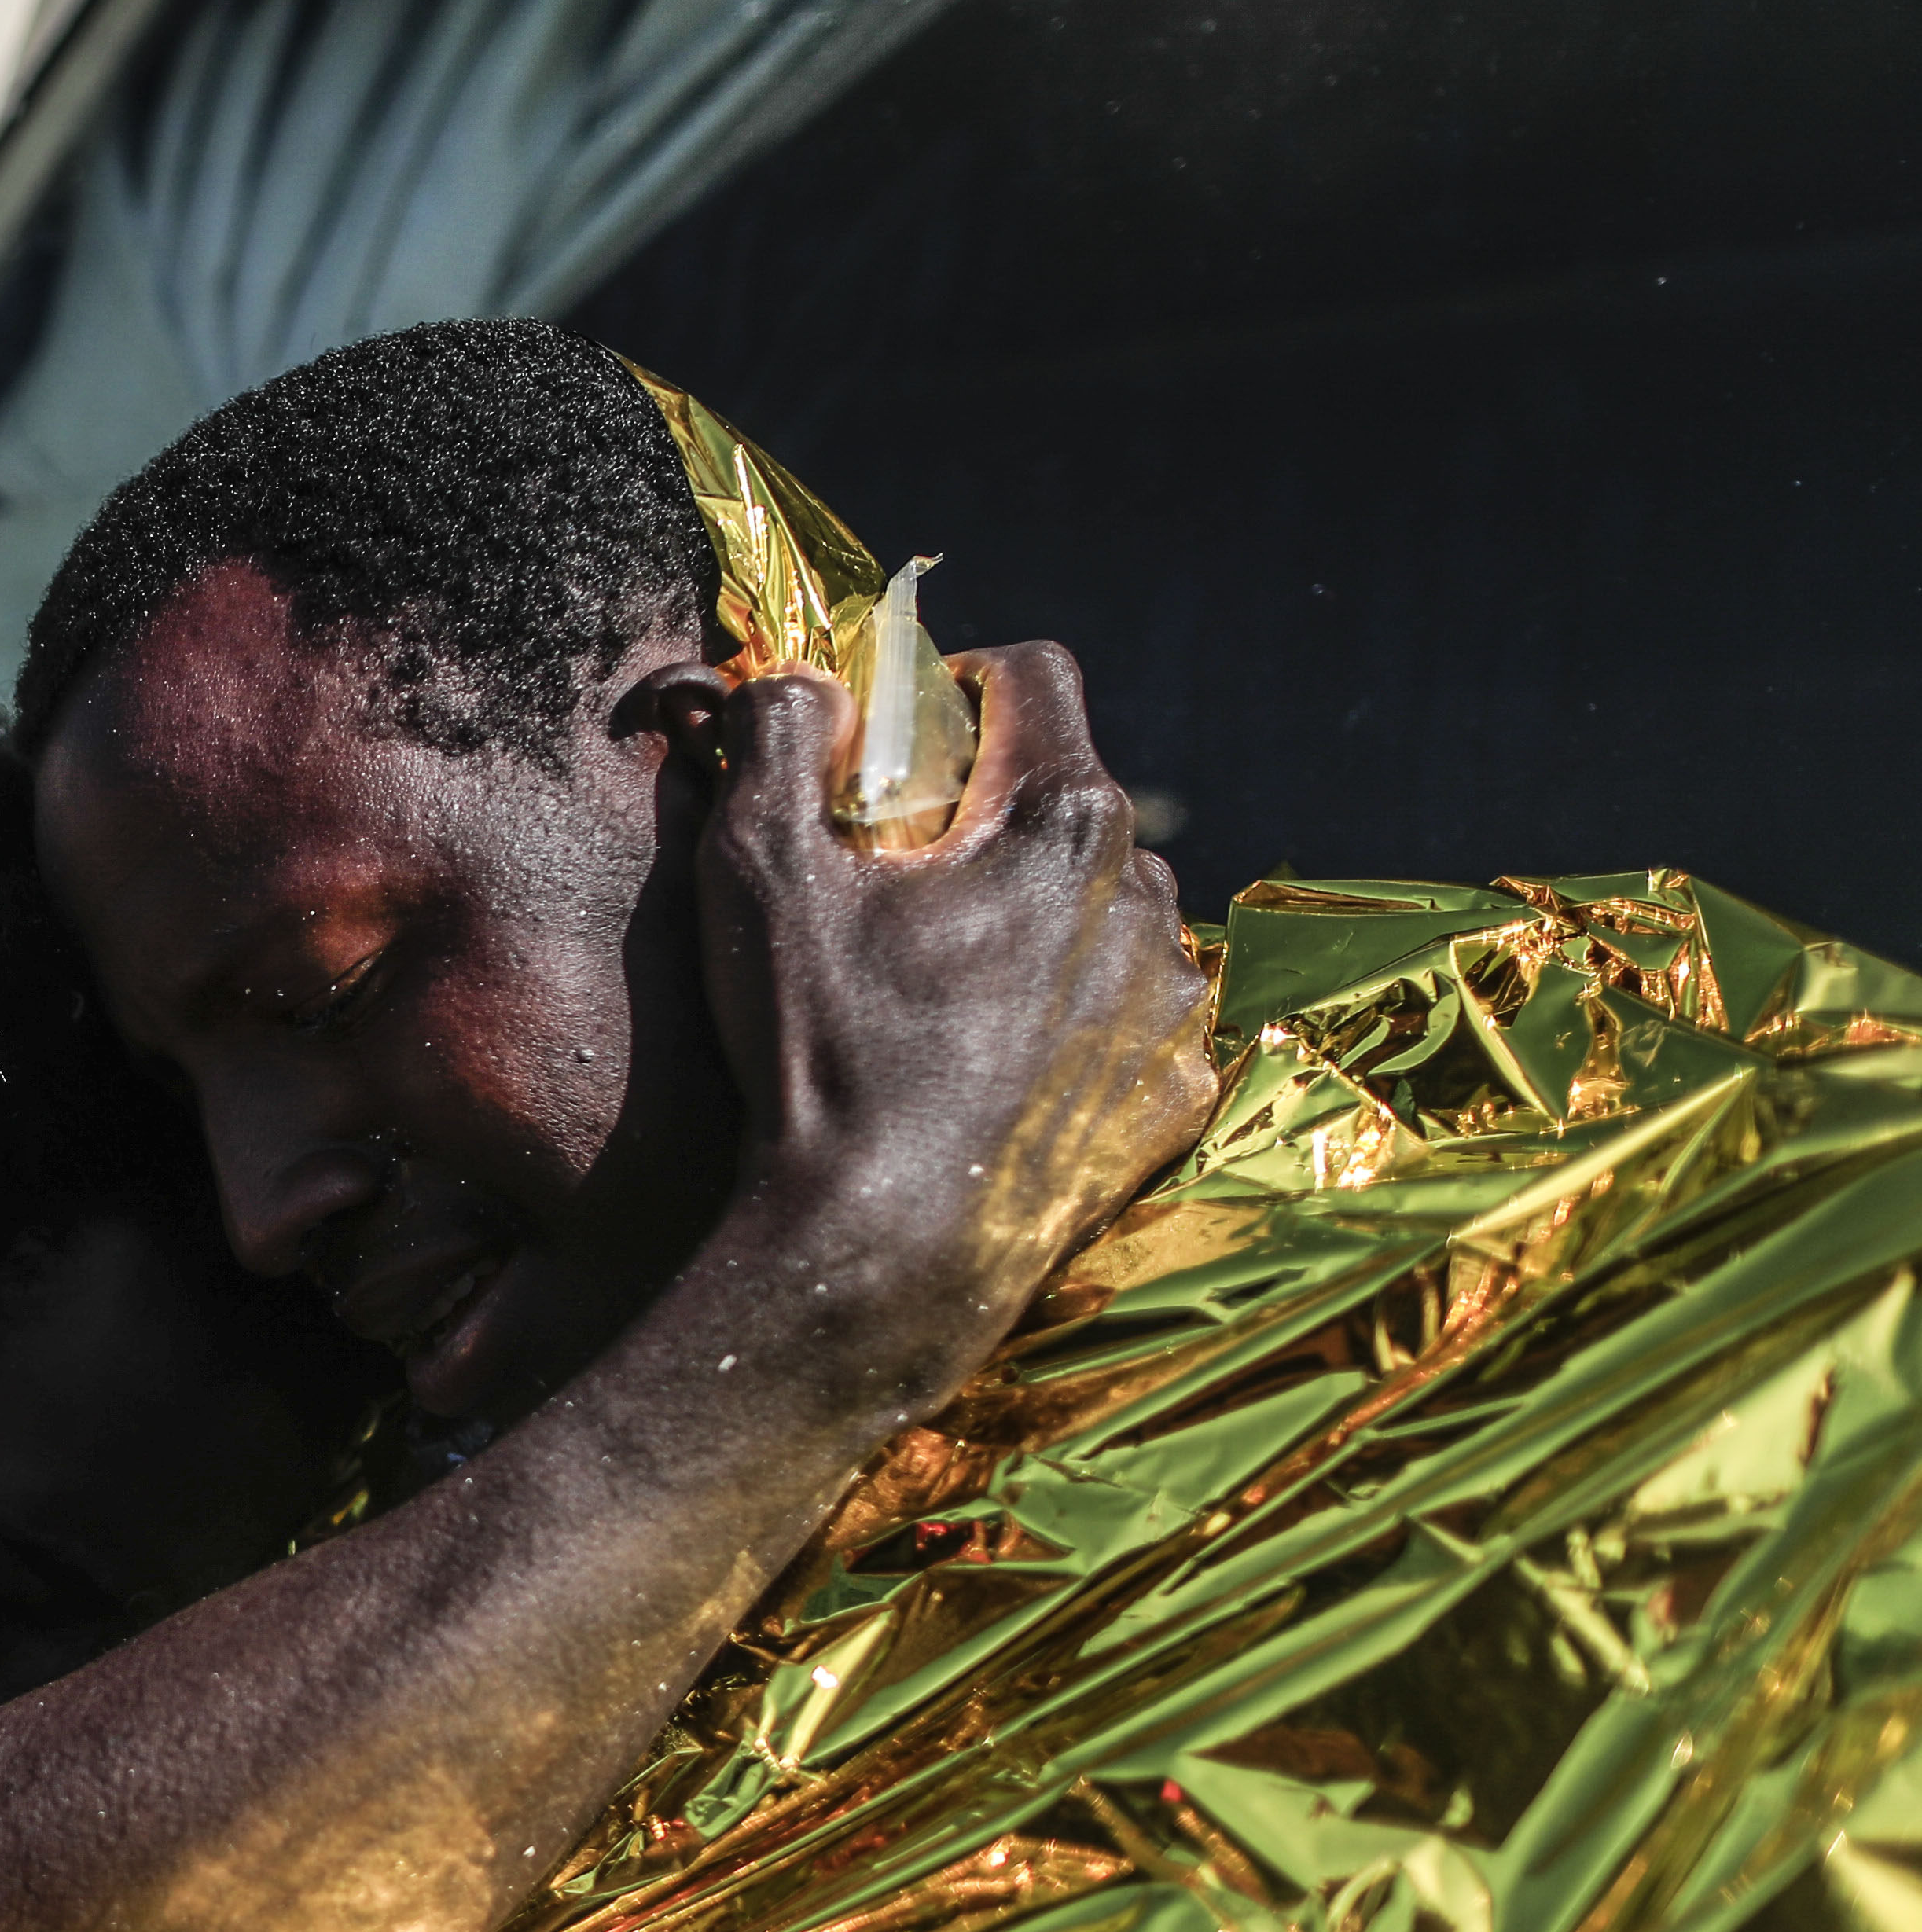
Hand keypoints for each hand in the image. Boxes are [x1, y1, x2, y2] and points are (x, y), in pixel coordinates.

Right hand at [691, 641, 1214, 1379]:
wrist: (881, 1255)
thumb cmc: (821, 1057)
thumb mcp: (755, 870)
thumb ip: (778, 735)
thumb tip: (810, 683)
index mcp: (1061, 818)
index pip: (1031, 675)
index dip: (951, 682)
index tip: (895, 738)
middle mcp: (1146, 895)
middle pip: (1064, 797)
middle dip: (983, 816)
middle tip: (892, 884)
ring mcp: (1170, 1001)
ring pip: (1103, 907)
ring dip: (1033, 918)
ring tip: (938, 989)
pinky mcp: (1176, 1092)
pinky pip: (1126, 1014)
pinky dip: (1067, 1018)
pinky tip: (986, 1064)